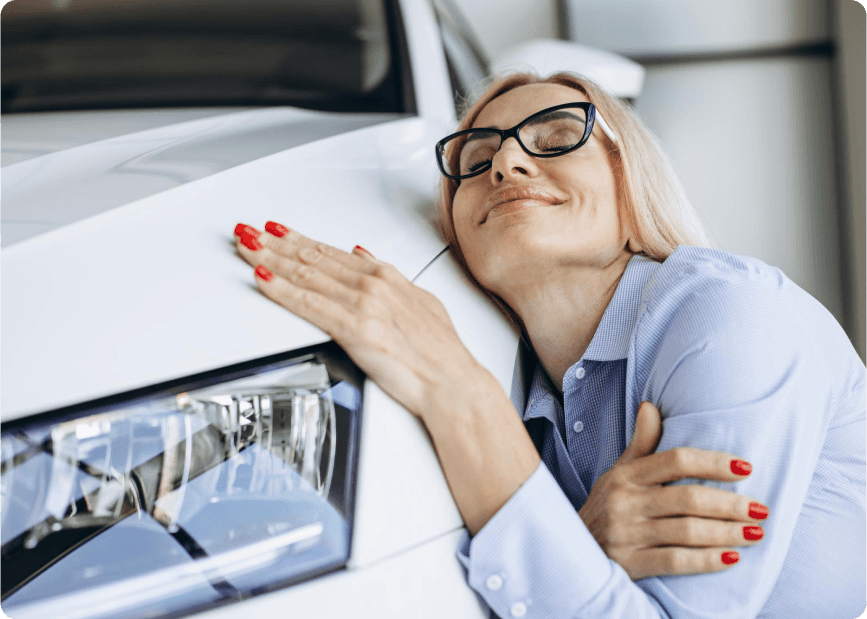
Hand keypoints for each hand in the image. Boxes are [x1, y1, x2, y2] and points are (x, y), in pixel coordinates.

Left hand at [232, 222, 490, 418]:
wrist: (453, 382)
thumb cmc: (440, 350)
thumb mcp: (419, 299)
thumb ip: (388, 276)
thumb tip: (362, 254)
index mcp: (386, 276)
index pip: (330, 251)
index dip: (299, 238)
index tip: (277, 229)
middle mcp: (372, 285)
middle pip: (312, 257)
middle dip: (275, 242)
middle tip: (247, 231)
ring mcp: (362, 305)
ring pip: (305, 275)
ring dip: (270, 259)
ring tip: (246, 248)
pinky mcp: (355, 330)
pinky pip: (308, 305)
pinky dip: (282, 289)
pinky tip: (263, 279)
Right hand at [578, 401, 769, 579]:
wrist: (575, 550)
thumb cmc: (607, 507)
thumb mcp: (618, 473)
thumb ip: (641, 444)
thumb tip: (651, 405)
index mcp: (626, 476)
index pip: (675, 460)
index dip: (713, 463)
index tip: (746, 468)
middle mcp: (624, 501)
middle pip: (687, 498)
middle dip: (730, 504)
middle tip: (762, 508)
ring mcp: (626, 534)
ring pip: (687, 530)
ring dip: (727, 532)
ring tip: (756, 532)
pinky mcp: (629, 564)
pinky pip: (675, 562)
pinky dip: (707, 561)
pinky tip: (732, 559)